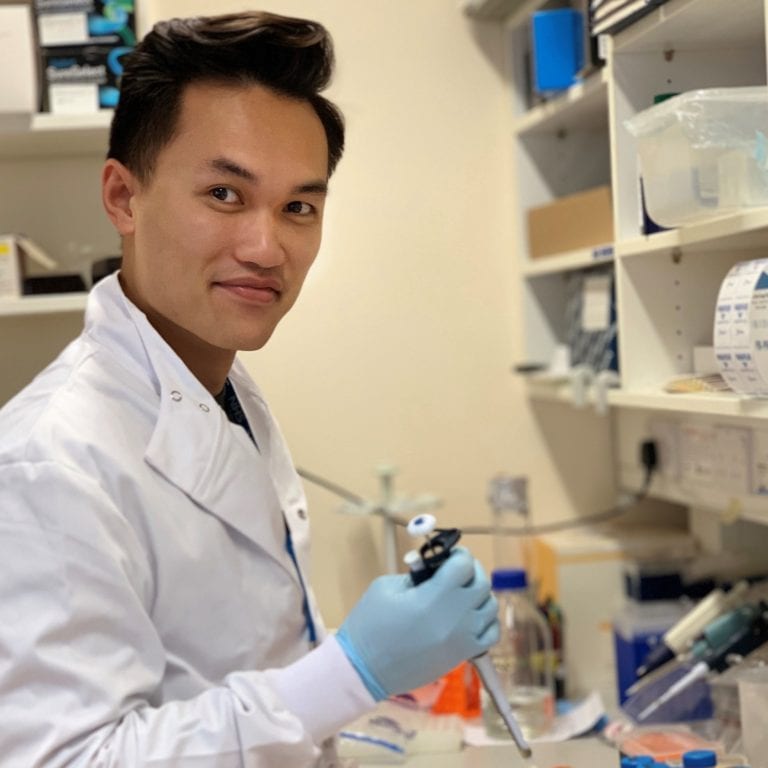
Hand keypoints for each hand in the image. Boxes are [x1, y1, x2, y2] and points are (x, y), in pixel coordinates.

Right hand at [335, 548, 498, 699]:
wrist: (364, 670)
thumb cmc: (369, 624)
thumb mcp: (386, 587)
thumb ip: (416, 574)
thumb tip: (433, 569)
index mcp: (433, 598)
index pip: (464, 566)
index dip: (459, 555)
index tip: (450, 555)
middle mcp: (455, 618)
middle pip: (482, 584)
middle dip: (472, 570)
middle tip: (457, 568)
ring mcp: (463, 640)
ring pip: (491, 608)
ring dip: (480, 594)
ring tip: (462, 592)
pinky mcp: (462, 656)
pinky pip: (491, 634)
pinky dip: (486, 620)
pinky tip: (470, 616)